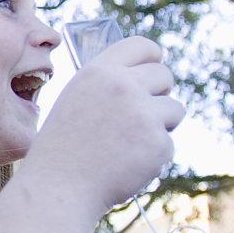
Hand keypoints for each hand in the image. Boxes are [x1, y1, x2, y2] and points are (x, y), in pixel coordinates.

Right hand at [27, 38, 182, 213]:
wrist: (59, 187)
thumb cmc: (64, 148)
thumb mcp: (77, 100)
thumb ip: (108, 85)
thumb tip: (146, 79)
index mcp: (98, 71)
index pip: (142, 45)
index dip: (152, 59)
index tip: (152, 72)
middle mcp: (122, 85)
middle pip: (165, 75)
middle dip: (159, 94)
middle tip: (140, 117)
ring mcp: (143, 113)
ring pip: (174, 109)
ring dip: (160, 125)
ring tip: (128, 144)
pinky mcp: (157, 142)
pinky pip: (168, 143)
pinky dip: (153, 156)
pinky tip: (125, 164)